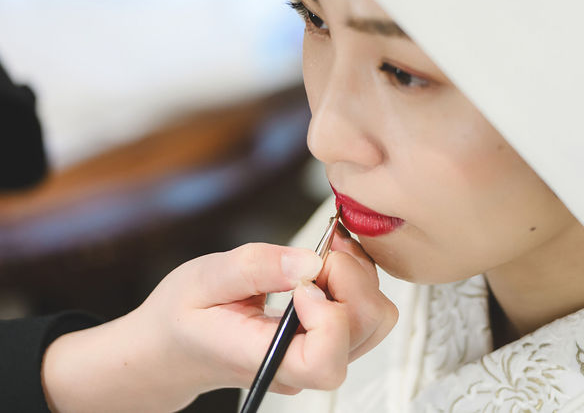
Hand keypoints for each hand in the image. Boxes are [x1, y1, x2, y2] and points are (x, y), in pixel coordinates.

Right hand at [41, 240, 397, 412]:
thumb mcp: (204, 278)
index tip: (303, 283)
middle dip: (350, 280)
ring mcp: (318, 356)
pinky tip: (325, 262)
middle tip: (316, 253)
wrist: (171, 345)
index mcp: (265, 359)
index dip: (330, 316)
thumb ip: (258, 268)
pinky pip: (366, 310)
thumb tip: (311, 261)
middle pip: (364, 331)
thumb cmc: (182, 315)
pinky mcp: (329, 340)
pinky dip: (356, 278)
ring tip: (321, 255)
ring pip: (374, 319)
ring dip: (358, 276)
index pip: (325, 363)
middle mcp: (300, 366)